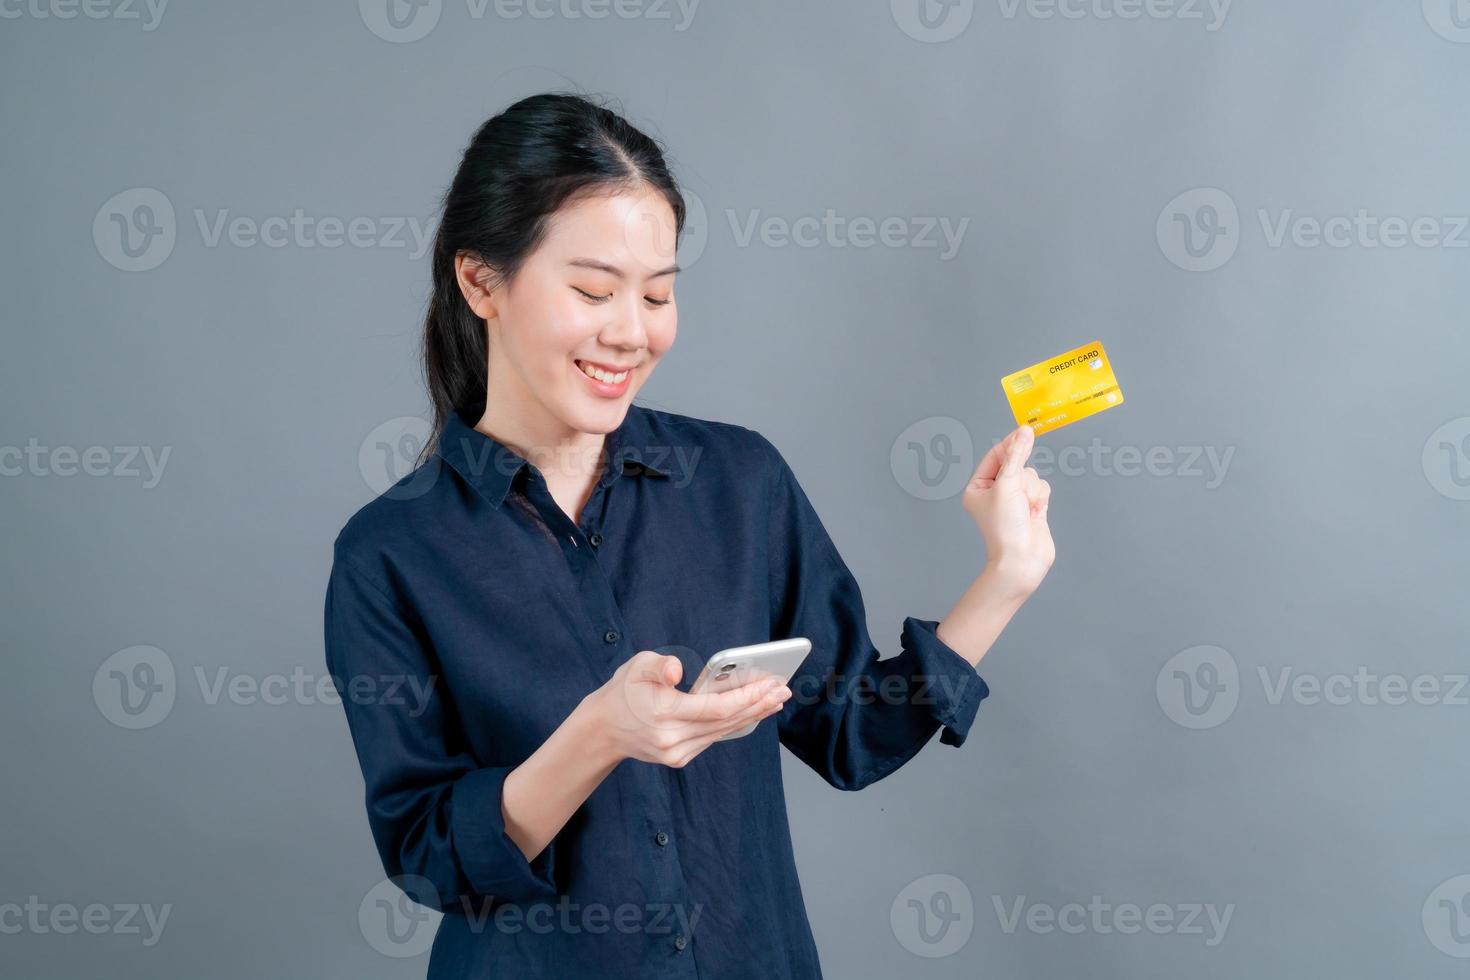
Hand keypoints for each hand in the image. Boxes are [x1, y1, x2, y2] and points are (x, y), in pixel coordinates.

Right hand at [585, 651, 790, 767]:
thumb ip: (658, 665)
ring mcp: (677, 753)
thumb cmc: (624, 691)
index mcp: (663, 714)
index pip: (715, 708)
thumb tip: (678, 671)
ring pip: (723, 732)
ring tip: (775, 699)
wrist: (603, 730)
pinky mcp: (679, 758)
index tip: (770, 684)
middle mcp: (672, 739)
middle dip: (757, 705)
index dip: (746, 696)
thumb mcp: (635, 666)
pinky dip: (735, 724)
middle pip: (725, 722)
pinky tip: (752, 712)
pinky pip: (714, 738)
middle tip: (783, 690)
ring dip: (752, 715)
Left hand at [962, 424, 1055, 594]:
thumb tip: (1024, 431)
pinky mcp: (1032, 507)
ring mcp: (1014, 500)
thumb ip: (1017, 456)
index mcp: (978, 487)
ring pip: (1032, 476)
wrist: (1022, 560)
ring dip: (1032, 490)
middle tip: (1019, 493)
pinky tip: (1035, 513)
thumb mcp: (1008, 485)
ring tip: (1026, 508)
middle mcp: (995, 493)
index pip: (995, 456)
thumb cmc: (1005, 527)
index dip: (1010, 444)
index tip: (1025, 431)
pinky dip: (1040, 498)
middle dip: (1022, 477)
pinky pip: (1041, 488)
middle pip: (1017, 465)